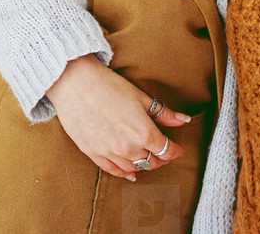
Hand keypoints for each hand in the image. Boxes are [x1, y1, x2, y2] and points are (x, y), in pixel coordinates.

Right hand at [46, 54, 189, 180]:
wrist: (76, 85)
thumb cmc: (109, 87)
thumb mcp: (141, 98)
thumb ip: (164, 114)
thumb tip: (183, 120)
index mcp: (143, 133)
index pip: (165, 150)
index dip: (175, 150)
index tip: (178, 149)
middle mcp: (127, 147)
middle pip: (151, 162)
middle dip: (161, 158)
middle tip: (164, 152)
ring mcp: (109, 152)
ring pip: (133, 168)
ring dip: (144, 165)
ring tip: (148, 158)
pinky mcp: (93, 153)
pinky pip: (112, 170)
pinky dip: (124, 173)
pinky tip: (130, 173)